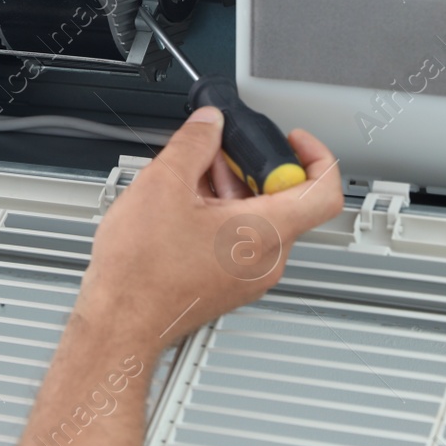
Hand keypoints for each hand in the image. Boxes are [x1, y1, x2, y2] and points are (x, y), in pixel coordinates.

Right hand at [74, 107, 342, 361]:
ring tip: (190, 177)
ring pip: (258, 220)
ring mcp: (247, 277)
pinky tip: (183, 206)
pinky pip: (239, 242)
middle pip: (284, 200)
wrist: (120, 321)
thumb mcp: (162, 184)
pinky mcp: (227, 285)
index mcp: (265, 232)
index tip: (292, 141)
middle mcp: (266, 260)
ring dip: (231, 190)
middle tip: (219, 151)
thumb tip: (209, 124)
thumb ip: (194, 143)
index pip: (324, 191)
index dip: (314, 155)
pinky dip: (220, 215)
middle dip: (250, 167)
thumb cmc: (142, 272)